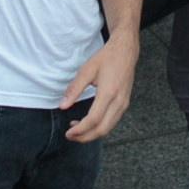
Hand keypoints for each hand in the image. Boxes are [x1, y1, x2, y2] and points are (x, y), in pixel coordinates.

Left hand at [61, 28, 138, 142]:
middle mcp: (119, 102)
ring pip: (108, 128)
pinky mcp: (125, 104)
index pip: (94, 120)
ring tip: (76, 129)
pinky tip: (88, 122)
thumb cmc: (106, 59)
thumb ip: (74, 89)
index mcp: (108, 93)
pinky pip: (112, 122)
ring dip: (92, 134)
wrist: (126, 51)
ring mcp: (124, 104)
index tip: (68, 132)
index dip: (80, 129)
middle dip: (85, 137)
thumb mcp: (86, 70)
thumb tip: (63, 105)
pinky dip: (100, 127)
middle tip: (70, 136)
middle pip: (102, 129)